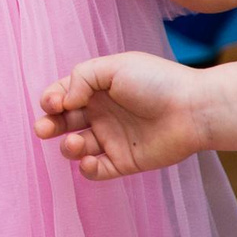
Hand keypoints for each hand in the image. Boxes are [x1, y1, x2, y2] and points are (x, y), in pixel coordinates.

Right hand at [34, 51, 214, 180]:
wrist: (193, 110)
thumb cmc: (156, 82)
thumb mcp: (113, 67)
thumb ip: (81, 78)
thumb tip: (63, 102)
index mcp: (96, 89)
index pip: (62, 95)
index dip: (51, 100)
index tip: (55, 103)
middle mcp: (101, 114)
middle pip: (63, 122)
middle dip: (48, 126)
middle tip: (43, 129)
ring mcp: (112, 139)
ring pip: (76, 147)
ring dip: (67, 146)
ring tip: (74, 143)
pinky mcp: (124, 161)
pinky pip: (97, 170)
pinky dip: (87, 168)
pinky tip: (88, 160)